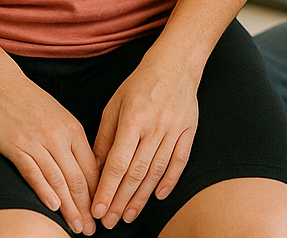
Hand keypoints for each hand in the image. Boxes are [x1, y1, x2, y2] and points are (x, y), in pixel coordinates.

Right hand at [0, 66, 99, 234]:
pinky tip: (53, 208)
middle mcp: (59, 136)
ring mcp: (37, 141)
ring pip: (59, 180)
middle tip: (91, 229)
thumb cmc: (28, 100)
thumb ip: (71, 141)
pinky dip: (44, 191)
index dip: (98, 194)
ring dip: (69, 207)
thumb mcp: (59, 116)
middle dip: (87, 208)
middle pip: (78, 178)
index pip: (91, 168)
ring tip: (75, 226)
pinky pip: (33, 172)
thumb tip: (84, 168)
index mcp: (73, 129)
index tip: (101, 212)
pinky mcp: (16, 146)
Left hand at [89, 56, 198, 227]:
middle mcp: (155, 126)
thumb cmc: (139, 84)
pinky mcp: (189, 131)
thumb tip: (96, 168)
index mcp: (133, 118)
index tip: (97, 208)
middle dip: (121, 200)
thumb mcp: (114, 104)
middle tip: (109, 222)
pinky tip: (158, 197)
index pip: (118, 162)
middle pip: (136, 172)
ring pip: (156, 171)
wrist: (175, 64)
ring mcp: (175, 129)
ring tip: (128, 216)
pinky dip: (170, 181)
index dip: (107, 188)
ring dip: (142, 198)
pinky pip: (180, 161)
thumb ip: (105, 137)